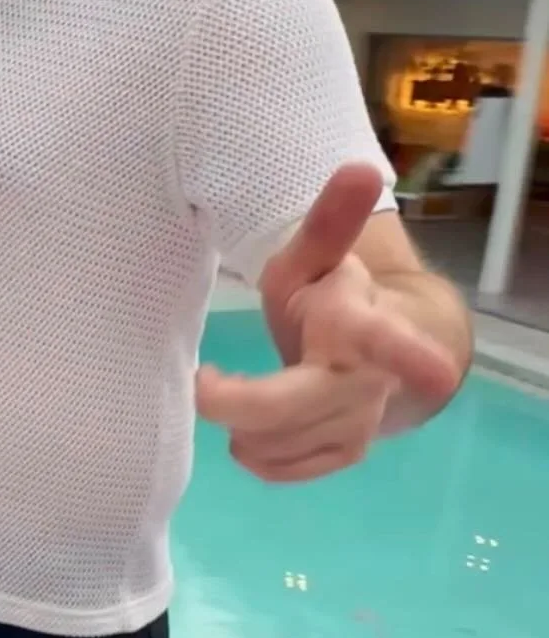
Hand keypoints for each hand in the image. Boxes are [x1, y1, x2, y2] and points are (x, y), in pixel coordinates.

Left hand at [196, 163, 461, 482]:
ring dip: (241, 424)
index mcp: (360, 325)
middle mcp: (367, 380)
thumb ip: (329, 220)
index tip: (437, 374)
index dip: (411, 357)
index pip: (386, 341)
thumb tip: (360, 168)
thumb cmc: (328, 297)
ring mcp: (358, 421)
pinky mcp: (344, 452)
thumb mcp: (317, 255)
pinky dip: (256, 455)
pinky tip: (246, 433)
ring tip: (226, 392)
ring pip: (282, 442)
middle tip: (202, 383)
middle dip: (243, 404)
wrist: (363, 351)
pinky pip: (287, 470)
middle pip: (295, 407)